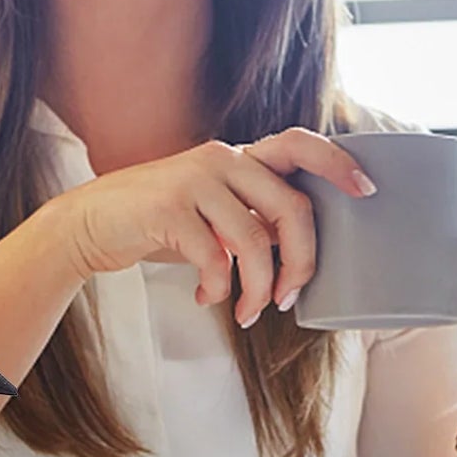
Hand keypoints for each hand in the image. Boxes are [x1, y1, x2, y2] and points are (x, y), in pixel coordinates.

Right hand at [54, 132, 376, 326]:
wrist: (90, 223)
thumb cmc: (161, 223)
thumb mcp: (211, 210)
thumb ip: (251, 216)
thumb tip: (298, 253)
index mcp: (238, 156)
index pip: (299, 144)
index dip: (337, 164)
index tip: (366, 191)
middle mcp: (221, 158)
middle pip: (292, 207)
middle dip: (302, 262)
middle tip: (289, 296)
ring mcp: (194, 180)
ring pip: (255, 241)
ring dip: (258, 289)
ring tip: (246, 311)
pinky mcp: (167, 208)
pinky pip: (215, 259)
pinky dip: (218, 289)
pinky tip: (205, 296)